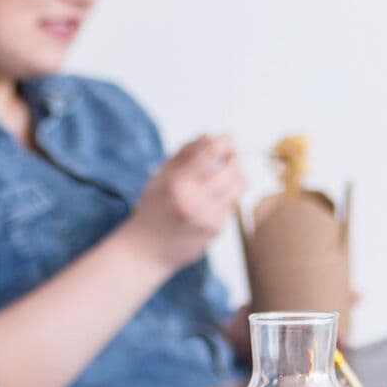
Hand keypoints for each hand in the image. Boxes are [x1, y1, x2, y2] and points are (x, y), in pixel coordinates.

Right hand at [126, 135, 245, 272]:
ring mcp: (208, 216)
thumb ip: (185, 153)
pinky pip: (233, 203)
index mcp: (177, 182)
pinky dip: (227, 198)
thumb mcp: (160, 176)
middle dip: (234, 157)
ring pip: (240, 185)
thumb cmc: (152, 210)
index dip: (225, 141)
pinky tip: (212, 202)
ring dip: (236, 175)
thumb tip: (210, 136)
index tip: (226, 138)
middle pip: (233, 167)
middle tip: (229, 155)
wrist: (146, 251)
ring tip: (224, 176)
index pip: (211, 152)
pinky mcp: (217, 229)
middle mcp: (194, 200)